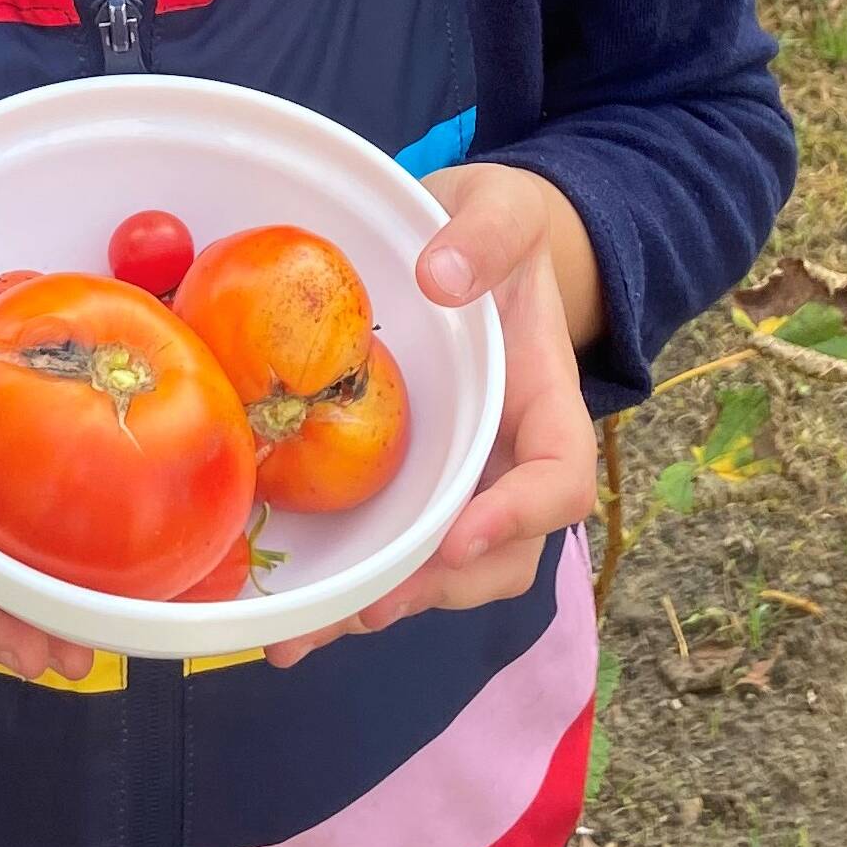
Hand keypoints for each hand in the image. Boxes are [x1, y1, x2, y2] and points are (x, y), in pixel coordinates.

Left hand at [265, 164, 600, 667]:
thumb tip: (443, 277)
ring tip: (305, 637)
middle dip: (437, 589)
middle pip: (500, 554)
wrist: (470, 246)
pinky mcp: (407, 483)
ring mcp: (458, 479)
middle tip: (367, 608)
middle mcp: (507, 458)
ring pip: (440, 572)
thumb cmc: (495, 231)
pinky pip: (390, 547)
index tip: (457, 537)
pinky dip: (348, 586)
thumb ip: (486, 234)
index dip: (519, 516)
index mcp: (543, 401)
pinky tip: (286, 611)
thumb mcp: (502, 209)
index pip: (559, 476)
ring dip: (380, 608)